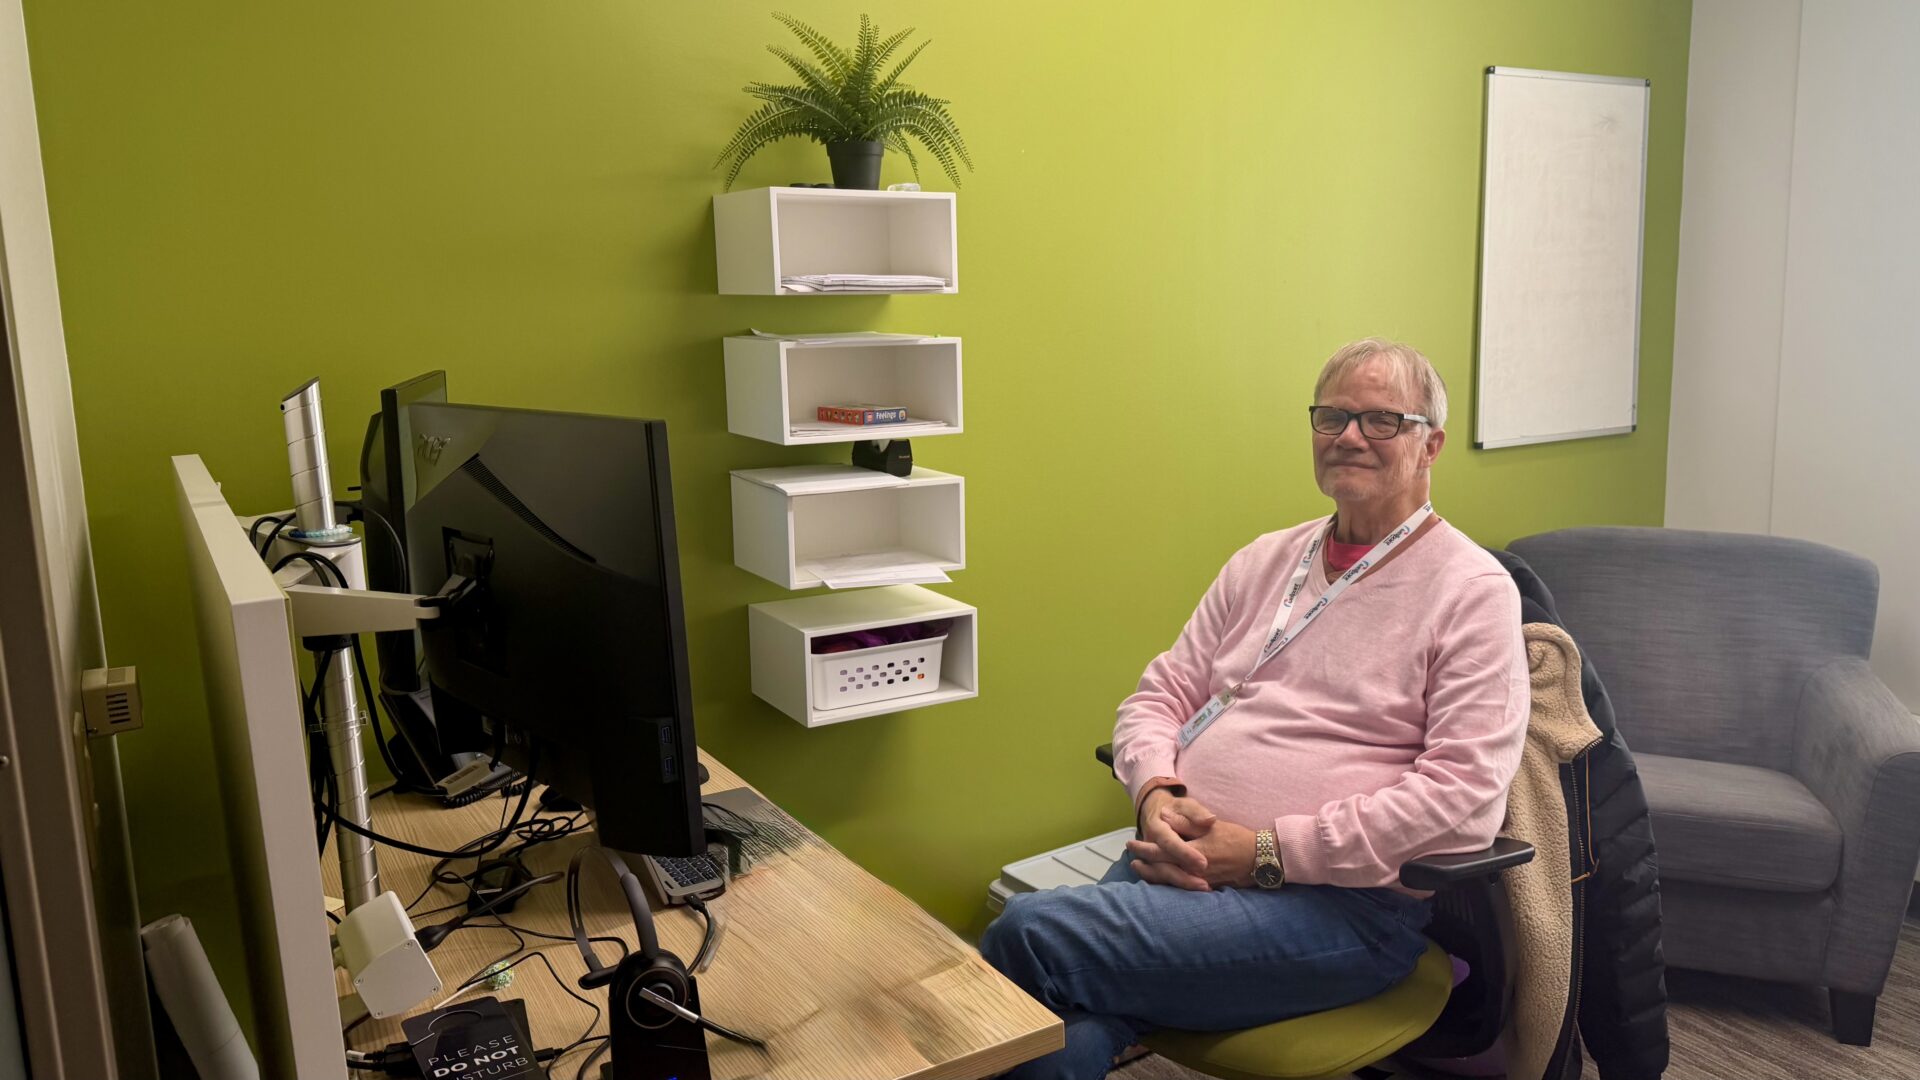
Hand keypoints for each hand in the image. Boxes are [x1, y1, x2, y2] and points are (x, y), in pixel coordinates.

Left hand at [1125, 792, 1255, 890]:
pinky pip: (1182, 888)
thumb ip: (1185, 823)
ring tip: (1141, 872)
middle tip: (1132, 861)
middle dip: (1145, 866)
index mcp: (1192, 852)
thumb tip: (1163, 817)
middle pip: (1162, 870)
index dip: (1144, 848)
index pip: (1162, 851)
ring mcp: (1200, 882)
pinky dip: (1169, 884)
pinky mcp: (1207, 888)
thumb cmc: (1236, 838)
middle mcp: (1194, 871)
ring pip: (1170, 882)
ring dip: (1154, 877)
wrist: (1260, 858)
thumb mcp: (1210, 826)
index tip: (1132, 844)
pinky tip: (1163, 881)